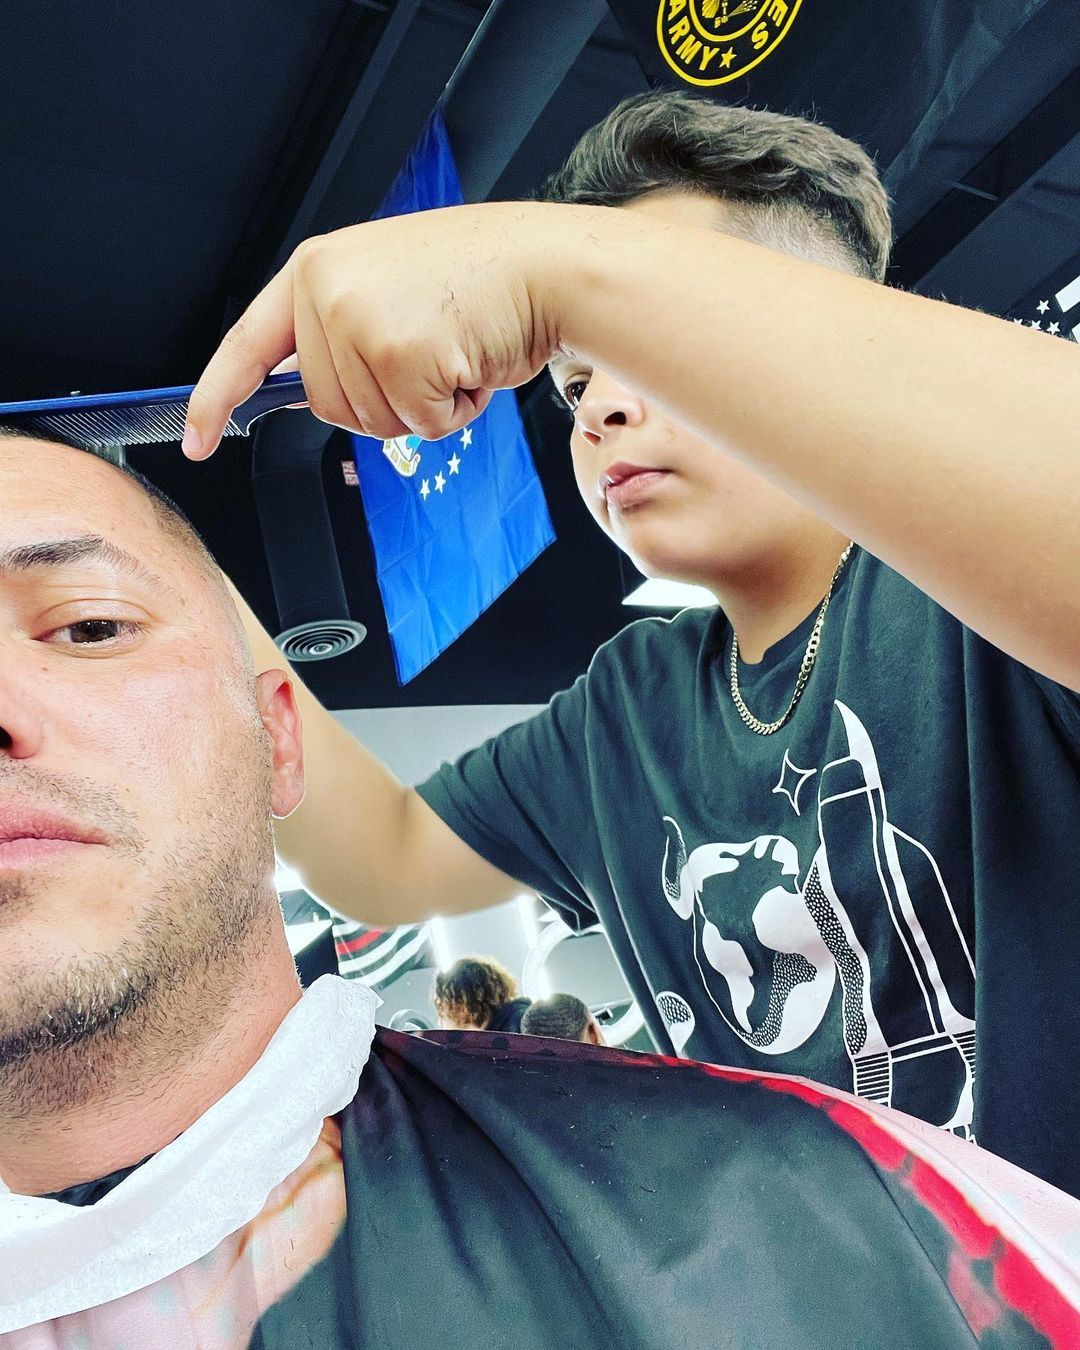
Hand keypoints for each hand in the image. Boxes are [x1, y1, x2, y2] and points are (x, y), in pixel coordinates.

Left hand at [182, 202, 570, 458]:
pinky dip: (452, 411)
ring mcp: (358, 321)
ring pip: (371, 422)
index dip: (217, 397)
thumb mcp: (385, 289)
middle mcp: (327, 290)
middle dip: (384, 400)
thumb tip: (306, 388)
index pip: (250, 344)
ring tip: (452, 349)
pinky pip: (415, 426)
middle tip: (428, 349)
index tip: (197, 441)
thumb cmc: (478, 284)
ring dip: (423, 406)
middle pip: (326, 406)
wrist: (544, 267)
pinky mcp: (398, 354)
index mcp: (316, 269)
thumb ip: (337, 332)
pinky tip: (470, 362)